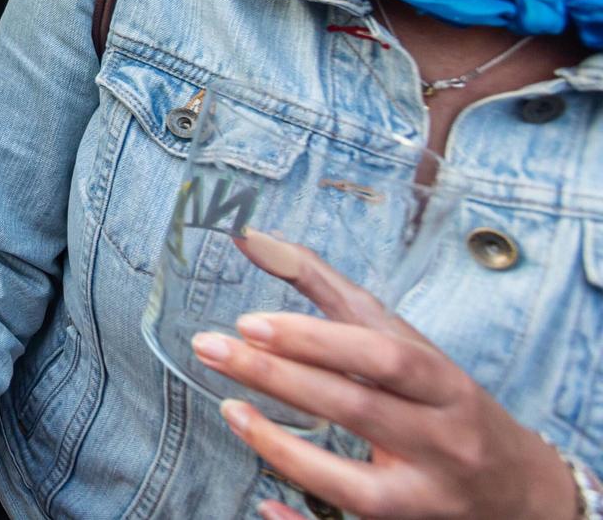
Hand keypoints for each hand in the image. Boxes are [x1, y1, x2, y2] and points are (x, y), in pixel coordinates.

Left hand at [195, 231, 577, 519]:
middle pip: (357, 409)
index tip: (250, 322)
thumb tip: (256, 238)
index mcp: (444, 385)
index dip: (317, 340)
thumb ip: (328, 290)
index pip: (382, 357)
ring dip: (283, 450)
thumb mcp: (402, 341)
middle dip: (278, 378)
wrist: (520, 491)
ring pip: (354, 484)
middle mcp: (442, 442)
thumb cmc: (443, 400)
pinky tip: (264, 504)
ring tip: (230, 411)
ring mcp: (426, 496)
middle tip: (210, 347)